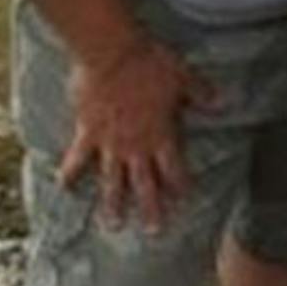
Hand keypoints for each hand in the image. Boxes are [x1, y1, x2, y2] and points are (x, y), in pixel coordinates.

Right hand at [58, 37, 216, 233]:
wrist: (113, 53)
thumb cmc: (150, 63)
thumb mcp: (183, 76)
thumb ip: (200, 93)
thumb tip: (223, 102)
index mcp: (161, 135)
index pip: (174, 169)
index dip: (180, 185)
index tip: (184, 200)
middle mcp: (136, 146)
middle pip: (145, 184)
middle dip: (151, 209)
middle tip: (154, 232)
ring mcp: (110, 144)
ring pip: (112, 181)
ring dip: (113, 203)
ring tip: (113, 224)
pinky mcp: (87, 133)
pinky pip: (77, 159)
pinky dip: (70, 173)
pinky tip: (63, 187)